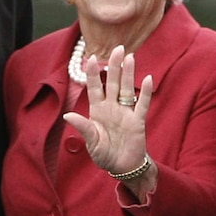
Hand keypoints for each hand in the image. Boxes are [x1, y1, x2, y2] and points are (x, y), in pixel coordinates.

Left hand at [63, 45, 153, 176]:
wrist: (122, 167)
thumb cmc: (105, 154)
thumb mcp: (91, 143)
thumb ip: (83, 127)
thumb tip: (67, 115)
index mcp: (98, 111)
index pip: (95, 88)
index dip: (93, 74)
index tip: (91, 58)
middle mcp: (112, 107)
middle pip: (113, 83)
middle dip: (114, 66)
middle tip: (118, 48)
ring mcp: (125, 113)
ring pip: (127, 89)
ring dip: (128, 73)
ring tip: (130, 56)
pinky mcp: (138, 121)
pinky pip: (142, 104)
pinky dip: (145, 92)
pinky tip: (147, 78)